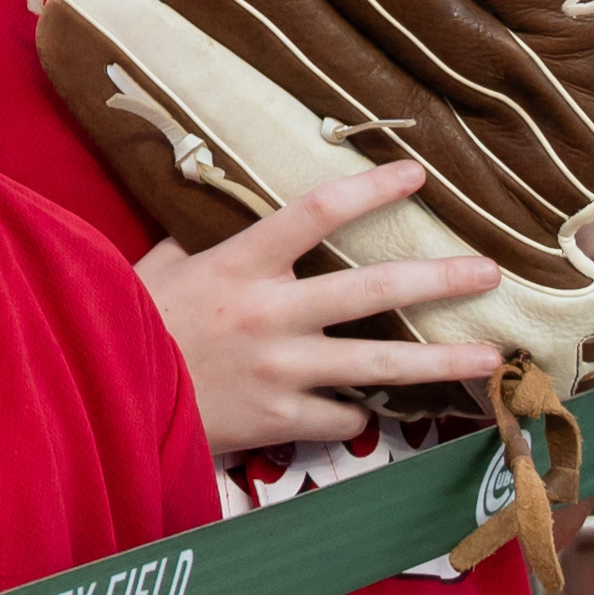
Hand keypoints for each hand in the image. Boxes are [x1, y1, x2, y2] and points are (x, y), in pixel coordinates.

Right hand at [137, 159, 499, 454]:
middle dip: (440, 279)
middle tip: (490, 273)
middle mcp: (270, 313)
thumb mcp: (161, 266)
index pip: (315, 212)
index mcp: (239, 263)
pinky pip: (340, 417)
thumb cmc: (129, 323)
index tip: (415, 174)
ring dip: (442, 360)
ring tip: (491, 357)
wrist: (102, 397)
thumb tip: (223, 211)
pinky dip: (353, 412)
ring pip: (380, 364)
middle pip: (374, 288)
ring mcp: (281, 370)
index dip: (370, 189)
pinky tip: (358, 409)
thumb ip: (204, 242)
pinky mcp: (279, 420)